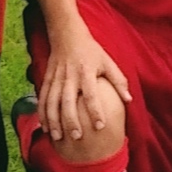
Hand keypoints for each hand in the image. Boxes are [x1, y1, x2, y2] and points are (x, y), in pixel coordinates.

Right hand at [36, 20, 132, 153]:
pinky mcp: (46, 79)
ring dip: (53, 120)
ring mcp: (56, 78)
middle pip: (68, 101)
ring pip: (52, 102)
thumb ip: (119, 81)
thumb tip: (129, 100)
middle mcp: (69, 76)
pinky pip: (42, 98)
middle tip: (76, 137)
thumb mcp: (107, 61)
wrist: (67, 34)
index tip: (100, 126)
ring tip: (57, 137)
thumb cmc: (91, 50)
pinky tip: (44, 127)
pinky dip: (42, 113)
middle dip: (70, 120)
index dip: (95, 111)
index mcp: (86, 72)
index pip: (91, 94)